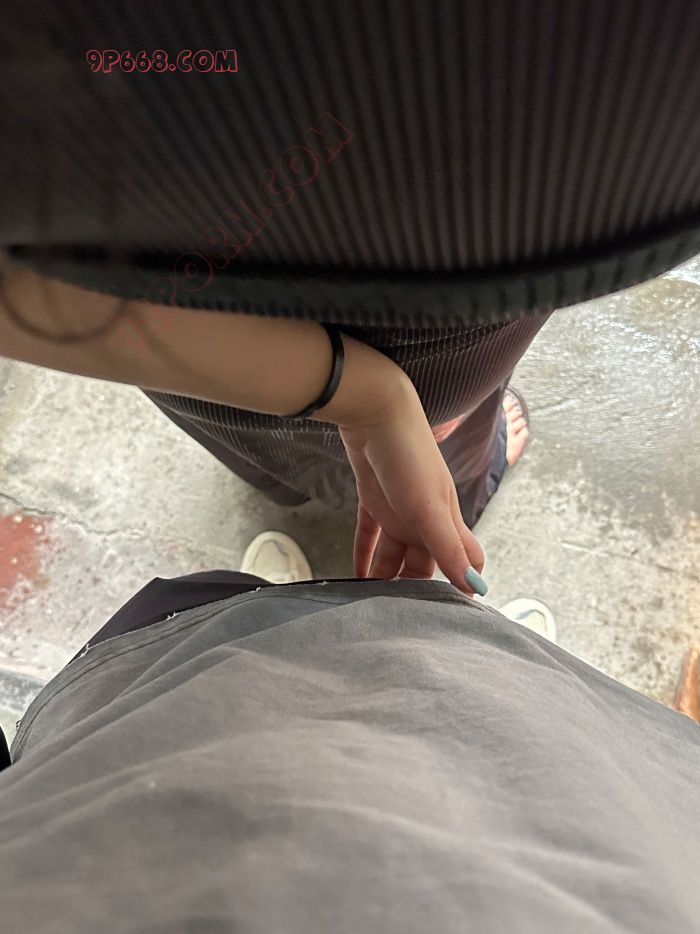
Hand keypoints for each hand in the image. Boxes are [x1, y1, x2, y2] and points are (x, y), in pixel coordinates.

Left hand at [338, 377, 485, 595]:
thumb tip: (477, 587)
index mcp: (445, 521)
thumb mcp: (430, 508)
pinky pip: (368, 536)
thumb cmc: (409, 457)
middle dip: (413, 588)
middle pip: (423, 563)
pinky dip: (363, 556)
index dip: (461, 583)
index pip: (463, 558)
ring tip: (369, 603)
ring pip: (393, 553)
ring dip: (383, 576)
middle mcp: (424, 519)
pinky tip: (354, 575)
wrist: (376, 412)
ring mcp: (398, 509)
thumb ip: (450, 548)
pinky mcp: (373, 499)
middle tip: (396, 618)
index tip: (450, 616)